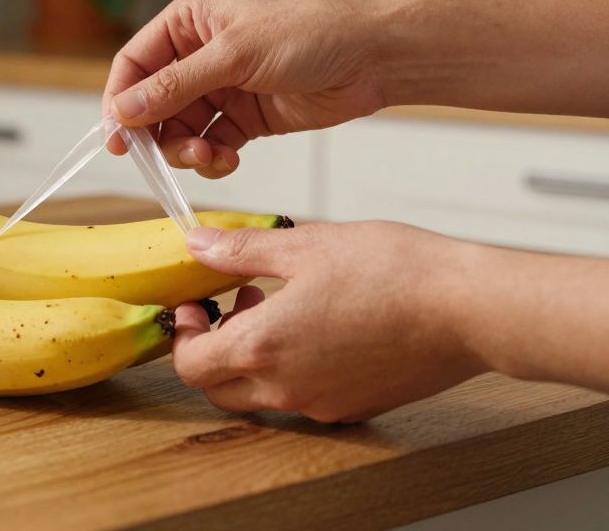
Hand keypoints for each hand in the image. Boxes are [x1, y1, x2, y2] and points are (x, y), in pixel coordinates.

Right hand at [102, 0, 389, 177]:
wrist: (375, 56)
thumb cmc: (312, 32)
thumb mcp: (235, 55)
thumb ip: (175, 86)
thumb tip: (124, 111)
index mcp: (190, 20)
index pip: (135, 62)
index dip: (120, 100)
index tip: (118, 138)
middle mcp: (200, 53)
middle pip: (153, 102)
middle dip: (158, 133)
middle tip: (167, 157)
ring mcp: (223, 86)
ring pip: (181, 128)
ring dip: (187, 149)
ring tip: (209, 156)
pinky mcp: (246, 116)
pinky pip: (212, 143)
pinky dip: (213, 157)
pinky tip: (228, 159)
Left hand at [171, 221, 485, 422]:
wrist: (469, 309)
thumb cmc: (393, 272)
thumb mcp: (304, 245)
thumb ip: (241, 251)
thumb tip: (197, 243)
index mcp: (263, 348)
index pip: (190, 365)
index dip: (181, 334)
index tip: (193, 304)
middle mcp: (286, 388)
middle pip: (218, 388)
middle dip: (212, 346)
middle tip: (236, 301)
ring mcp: (322, 404)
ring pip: (260, 395)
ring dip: (252, 356)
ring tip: (282, 304)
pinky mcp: (356, 407)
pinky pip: (304, 397)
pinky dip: (293, 368)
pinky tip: (321, 324)